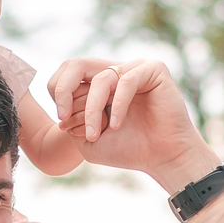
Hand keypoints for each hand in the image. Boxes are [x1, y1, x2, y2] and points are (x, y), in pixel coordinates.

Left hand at [47, 57, 218, 193]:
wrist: (164, 158)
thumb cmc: (130, 150)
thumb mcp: (88, 140)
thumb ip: (71, 120)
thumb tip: (60, 106)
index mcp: (100, 84)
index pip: (69, 75)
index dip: (59, 95)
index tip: (63, 123)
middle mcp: (116, 72)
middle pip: (78, 64)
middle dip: (65, 90)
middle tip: (63, 117)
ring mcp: (135, 68)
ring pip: (100, 79)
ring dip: (92, 109)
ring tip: (94, 134)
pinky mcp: (154, 70)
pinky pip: (126, 80)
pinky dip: (117, 105)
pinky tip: (117, 125)